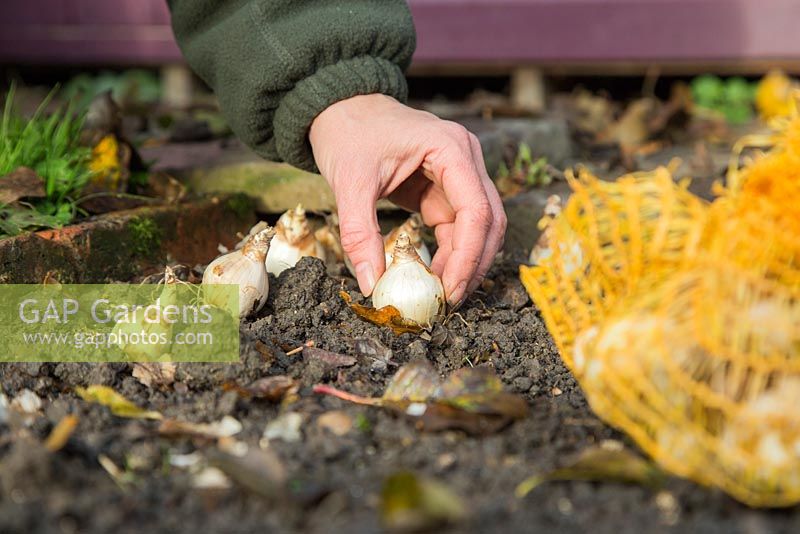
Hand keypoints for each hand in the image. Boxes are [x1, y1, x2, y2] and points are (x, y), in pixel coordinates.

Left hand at [309, 94, 505, 305]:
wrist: (340, 107)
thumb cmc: (348, 133)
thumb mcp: (349, 183)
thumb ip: (361, 235)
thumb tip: (372, 284)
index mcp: (451, 148)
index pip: (477, 211)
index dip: (468, 256)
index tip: (450, 290)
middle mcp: (465, 159)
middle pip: (488, 221)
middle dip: (473, 264)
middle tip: (449, 300)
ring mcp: (458, 174)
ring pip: (478, 227)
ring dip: (464, 262)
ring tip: (440, 293)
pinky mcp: (444, 188)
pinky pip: (457, 227)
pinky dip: (449, 253)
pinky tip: (433, 275)